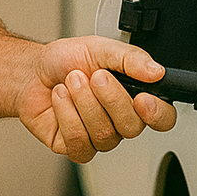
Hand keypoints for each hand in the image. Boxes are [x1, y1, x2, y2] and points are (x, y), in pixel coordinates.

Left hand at [18, 36, 176, 162]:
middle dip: (110, 98)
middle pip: (132, 127)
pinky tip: (60, 98)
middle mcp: (119, 120)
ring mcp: (99, 136)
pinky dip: (67, 114)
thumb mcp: (100, 48)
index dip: (157, 113)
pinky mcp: (76, 147)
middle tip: (94, 76)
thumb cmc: (66, 61)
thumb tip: (156, 71)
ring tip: (71, 81)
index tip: (142, 99)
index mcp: (133, 97)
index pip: (162, 117)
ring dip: (83, 102)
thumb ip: (131, 58)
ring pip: (104, 133)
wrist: (33, 71)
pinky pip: (80, 141)